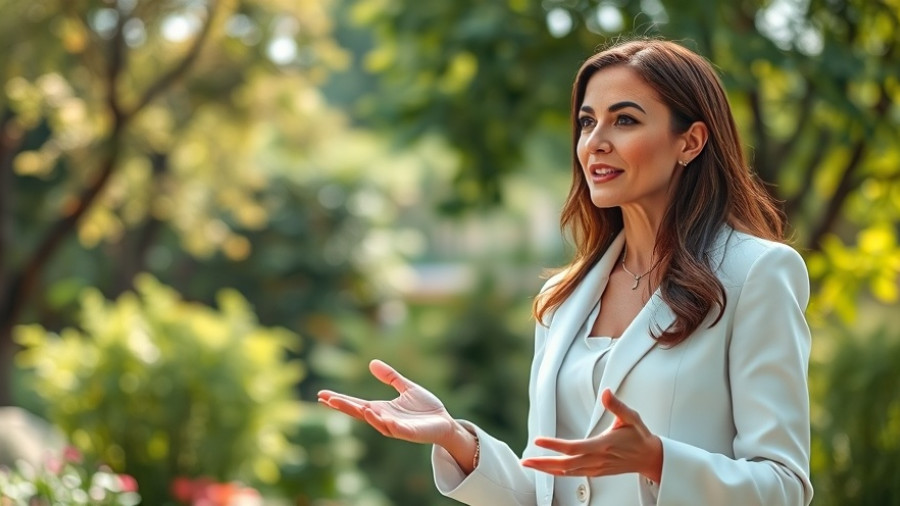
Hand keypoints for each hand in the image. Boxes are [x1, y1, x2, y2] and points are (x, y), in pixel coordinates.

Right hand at [317, 359, 457, 446]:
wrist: (445, 422)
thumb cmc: (425, 408)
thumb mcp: (406, 387)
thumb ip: (390, 377)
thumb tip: (372, 363)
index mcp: (381, 408)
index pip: (356, 404)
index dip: (340, 400)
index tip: (322, 395)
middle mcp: (384, 419)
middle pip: (359, 413)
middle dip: (344, 407)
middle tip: (327, 400)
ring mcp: (395, 427)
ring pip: (376, 422)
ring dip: (365, 415)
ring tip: (356, 405)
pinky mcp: (409, 433)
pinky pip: (395, 428)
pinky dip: (385, 423)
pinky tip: (378, 415)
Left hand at [520, 389, 662, 482]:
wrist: (650, 458)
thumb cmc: (639, 436)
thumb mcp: (631, 417)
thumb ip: (617, 406)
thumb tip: (607, 392)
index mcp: (603, 446)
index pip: (573, 447)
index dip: (554, 445)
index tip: (538, 440)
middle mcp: (597, 460)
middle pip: (565, 464)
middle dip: (544, 463)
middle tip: (525, 461)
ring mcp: (595, 468)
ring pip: (566, 472)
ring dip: (547, 469)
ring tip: (530, 464)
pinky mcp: (595, 472)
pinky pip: (573, 475)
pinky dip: (557, 473)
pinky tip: (547, 470)